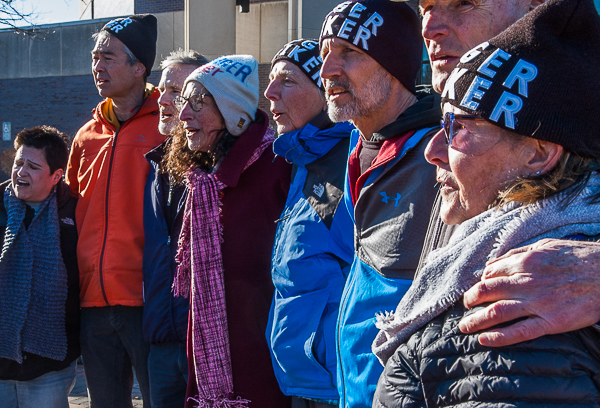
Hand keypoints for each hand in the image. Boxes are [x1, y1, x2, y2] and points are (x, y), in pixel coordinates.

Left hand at [459, 239, 599, 346]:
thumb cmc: (580, 257)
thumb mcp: (546, 245)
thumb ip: (519, 253)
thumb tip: (494, 262)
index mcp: (524, 262)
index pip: (489, 274)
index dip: (479, 283)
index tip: (476, 290)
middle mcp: (526, 282)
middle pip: (487, 292)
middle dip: (471, 300)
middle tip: (465, 307)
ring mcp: (538, 303)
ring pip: (496, 312)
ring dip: (476, 321)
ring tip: (465, 327)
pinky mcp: (551, 322)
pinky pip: (519, 332)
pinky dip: (499, 337)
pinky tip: (485, 340)